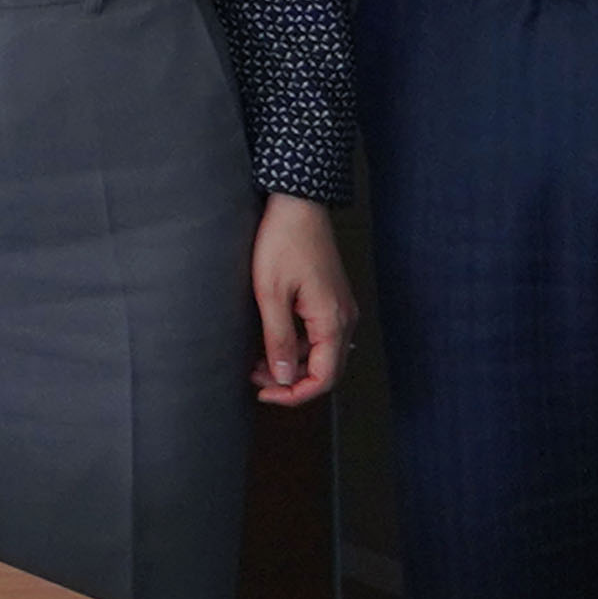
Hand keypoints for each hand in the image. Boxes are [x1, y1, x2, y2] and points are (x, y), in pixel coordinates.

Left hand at [247, 195, 357, 407]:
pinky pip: (318, 335)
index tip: (263, 394)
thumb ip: (279, 338)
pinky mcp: (330, 299)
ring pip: (321, 354)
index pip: (324, 378)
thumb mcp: (271, 293)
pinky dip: (296, 345)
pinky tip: (270, 340)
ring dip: (292, 363)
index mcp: (333, 320)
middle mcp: (344, 318)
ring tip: (256, 360)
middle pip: (325, 370)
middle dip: (290, 381)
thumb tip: (284, 378)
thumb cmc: (282, 242)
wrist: (296, 204)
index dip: (294, 394)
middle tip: (253, 377)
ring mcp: (340, 308)